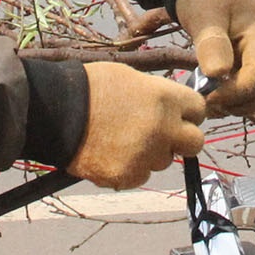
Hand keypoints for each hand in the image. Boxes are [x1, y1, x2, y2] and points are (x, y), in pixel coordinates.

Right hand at [70, 62, 206, 189]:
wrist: (55, 111)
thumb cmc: (90, 87)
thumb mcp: (131, 78)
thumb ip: (159, 95)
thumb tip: (174, 107)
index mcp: (166, 99)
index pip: (199, 110)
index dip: (188, 112)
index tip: (178, 115)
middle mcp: (163, 128)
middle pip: (195, 142)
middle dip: (181, 139)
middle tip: (161, 134)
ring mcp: (146, 155)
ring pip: (164, 161)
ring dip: (151, 153)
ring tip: (122, 139)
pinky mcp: (127, 176)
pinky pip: (141, 176)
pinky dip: (130, 169)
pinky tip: (111, 153)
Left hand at [174, 0, 254, 117]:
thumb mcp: (204, 14)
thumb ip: (212, 43)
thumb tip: (218, 75)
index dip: (235, 94)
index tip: (207, 95)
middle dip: (239, 103)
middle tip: (208, 100)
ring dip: (236, 104)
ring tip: (208, 96)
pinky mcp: (250, 66)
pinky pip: (249, 92)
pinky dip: (232, 99)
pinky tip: (211, 92)